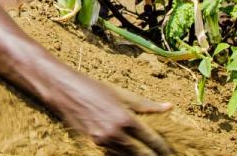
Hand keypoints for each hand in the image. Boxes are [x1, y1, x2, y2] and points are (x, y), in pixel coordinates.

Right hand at [51, 76, 173, 154]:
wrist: (65, 91)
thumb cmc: (94, 88)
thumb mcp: (122, 94)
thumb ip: (147, 105)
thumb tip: (169, 107)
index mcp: (126, 119)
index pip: (151, 140)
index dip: (163, 149)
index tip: (171, 152)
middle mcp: (115, 133)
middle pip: (141, 154)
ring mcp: (103, 141)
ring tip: (148, 155)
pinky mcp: (93, 144)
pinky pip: (113, 154)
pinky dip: (123, 155)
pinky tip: (130, 153)